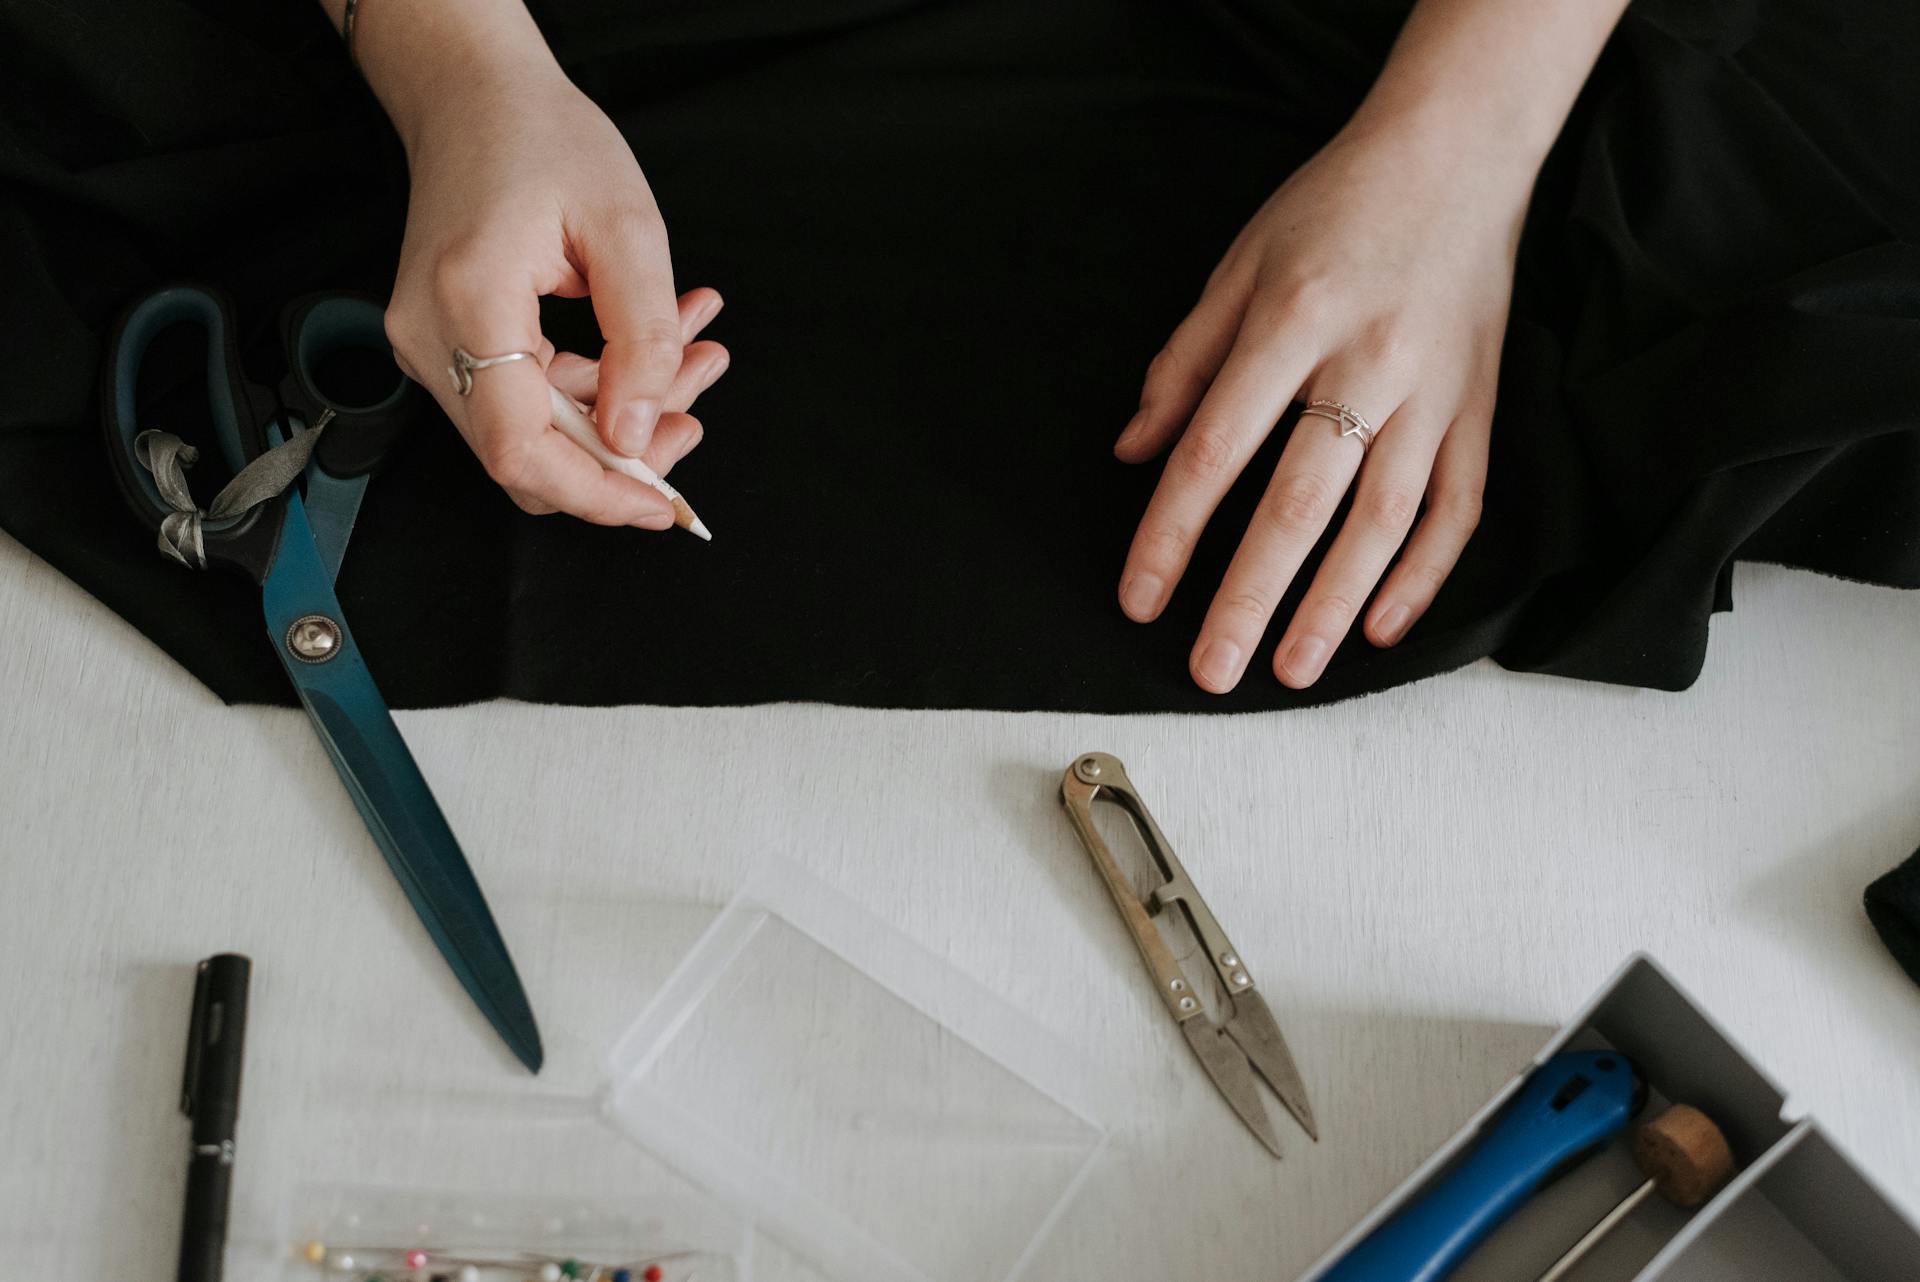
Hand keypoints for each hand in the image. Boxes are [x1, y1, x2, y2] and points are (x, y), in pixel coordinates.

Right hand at [382, 62, 725, 526]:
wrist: (474, 97)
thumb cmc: (544, 139)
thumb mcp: (628, 227)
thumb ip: (643, 339)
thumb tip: (638, 435)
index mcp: (470, 301)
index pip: (522, 449)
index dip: (598, 493)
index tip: (664, 504)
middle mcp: (431, 336)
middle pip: (530, 456)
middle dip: (626, 450)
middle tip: (697, 403)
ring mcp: (430, 345)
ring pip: (535, 434)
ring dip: (622, 413)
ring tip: (693, 353)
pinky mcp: (447, 345)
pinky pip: (526, 401)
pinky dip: (596, 387)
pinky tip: (656, 342)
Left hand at [1114, 118, 1520, 691]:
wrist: (1458, 154)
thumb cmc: (1333, 208)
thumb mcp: (1238, 264)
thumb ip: (1184, 362)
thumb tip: (1133, 453)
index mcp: (1290, 321)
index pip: (1215, 450)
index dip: (1171, 533)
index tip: (1140, 600)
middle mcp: (1368, 362)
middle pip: (1298, 503)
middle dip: (1250, 598)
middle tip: (1210, 670)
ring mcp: (1435, 392)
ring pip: (1383, 520)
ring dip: (1334, 605)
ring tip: (1292, 672)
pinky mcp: (1481, 408)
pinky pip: (1458, 508)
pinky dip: (1423, 574)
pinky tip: (1380, 626)